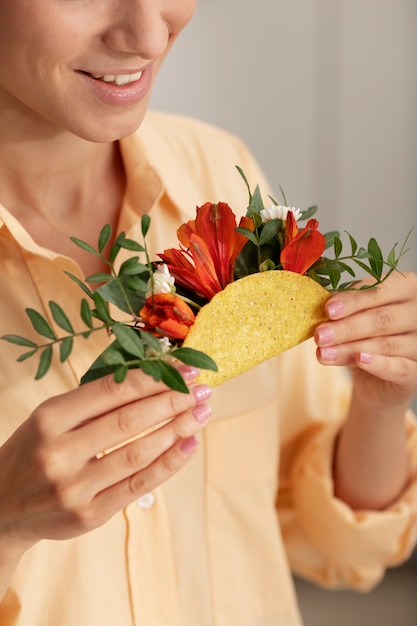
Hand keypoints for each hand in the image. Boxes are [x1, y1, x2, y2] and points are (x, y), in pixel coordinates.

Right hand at [0, 366, 210, 555]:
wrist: (1, 507)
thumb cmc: (34, 451)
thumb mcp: (50, 418)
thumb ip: (93, 401)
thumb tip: (151, 375)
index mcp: (49, 418)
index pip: (110, 391)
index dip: (152, 377)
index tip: (183, 367)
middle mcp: (60, 453)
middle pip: (128, 421)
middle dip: (172, 401)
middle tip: (202, 387)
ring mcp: (74, 488)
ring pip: (138, 453)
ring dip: (178, 430)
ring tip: (202, 412)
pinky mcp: (89, 515)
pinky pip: (138, 486)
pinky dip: (169, 464)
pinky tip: (190, 445)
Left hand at [315, 271, 416, 410]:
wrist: (374, 382)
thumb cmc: (362, 339)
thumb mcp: (351, 319)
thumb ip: (341, 311)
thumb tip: (321, 309)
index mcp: (406, 289)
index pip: (379, 291)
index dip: (353, 300)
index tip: (328, 309)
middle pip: (382, 319)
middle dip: (347, 327)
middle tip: (320, 334)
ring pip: (385, 344)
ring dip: (350, 348)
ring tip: (323, 353)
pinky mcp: (416, 373)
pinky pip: (399, 368)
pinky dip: (378, 364)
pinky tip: (359, 360)